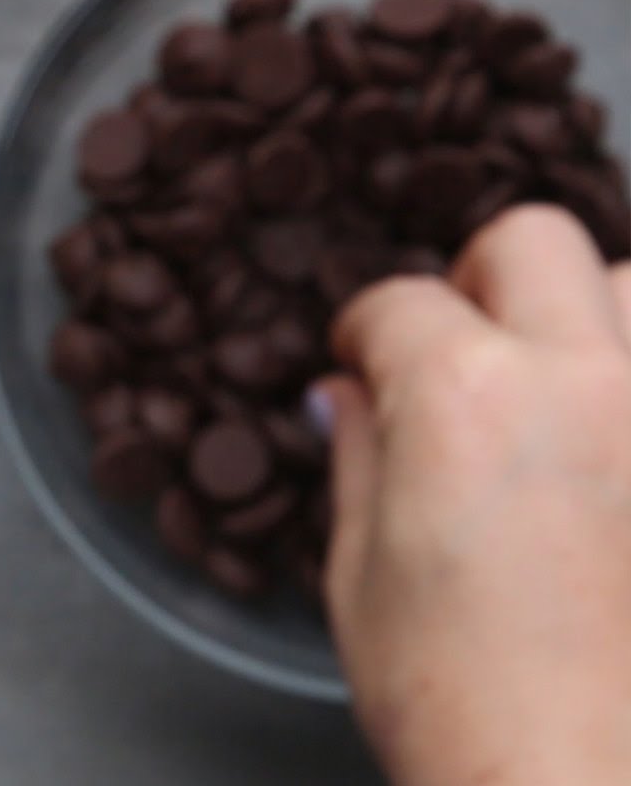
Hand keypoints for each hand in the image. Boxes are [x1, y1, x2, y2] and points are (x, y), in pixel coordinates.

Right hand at [319, 205, 630, 785]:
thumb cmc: (464, 709)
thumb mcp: (363, 576)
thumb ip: (361, 458)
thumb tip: (351, 397)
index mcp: (465, 397)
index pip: (400, 303)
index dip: (365, 335)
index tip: (361, 363)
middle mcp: (585, 380)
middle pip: (533, 243)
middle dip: (480, 280)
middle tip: (461, 346)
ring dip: (589, 316)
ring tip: (560, 387)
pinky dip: (627, 399)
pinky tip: (606, 449)